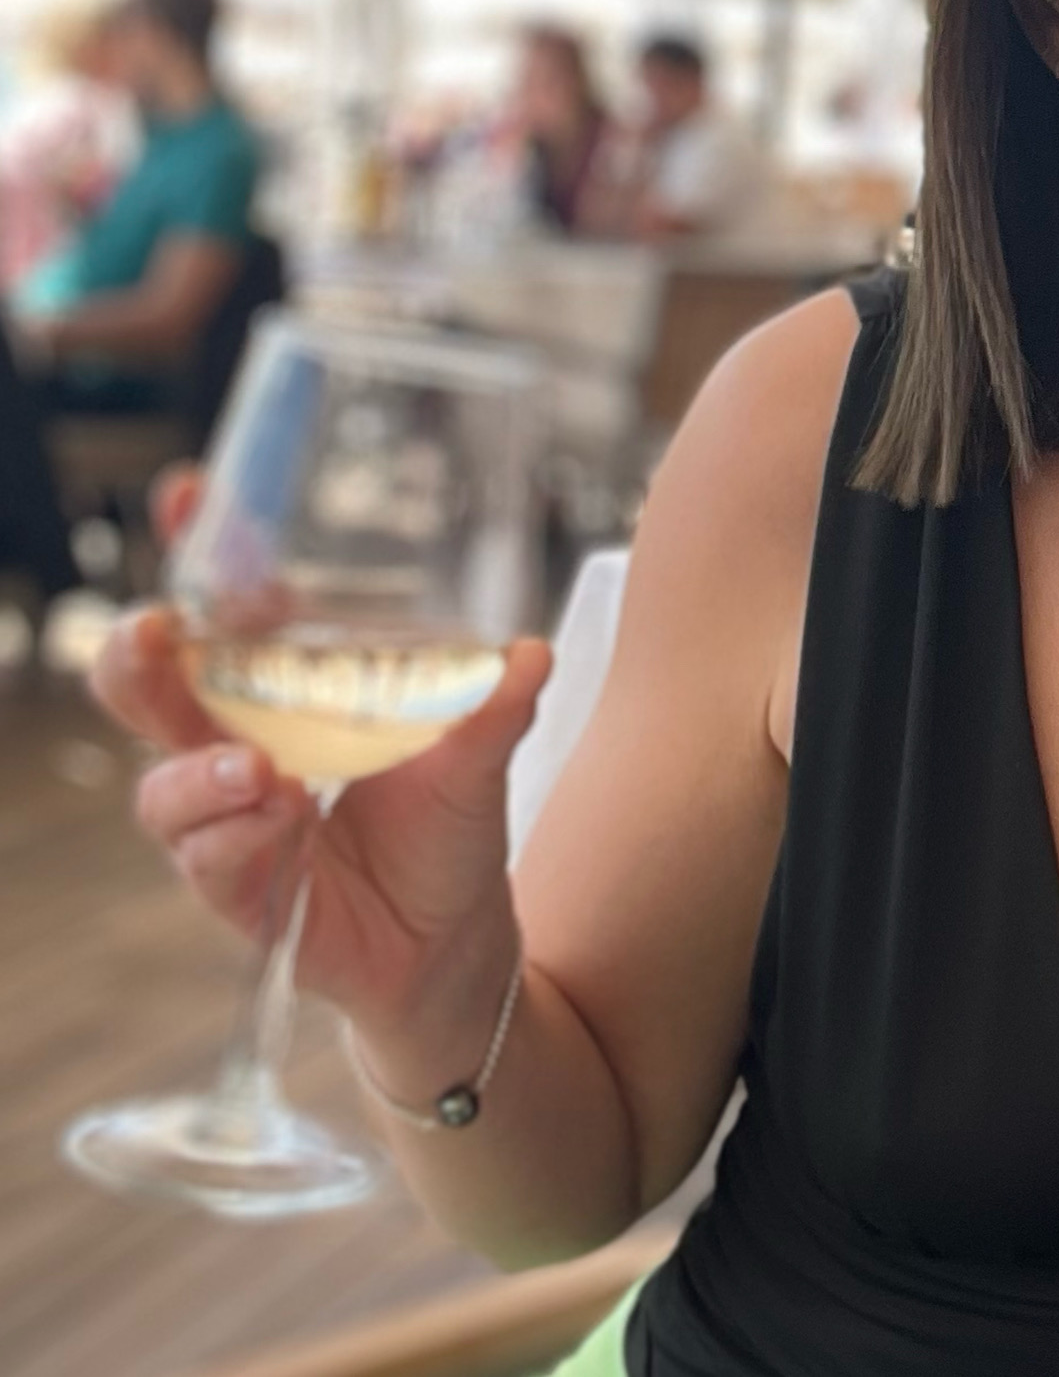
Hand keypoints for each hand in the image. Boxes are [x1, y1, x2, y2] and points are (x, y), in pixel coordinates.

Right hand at [91, 596, 554, 1032]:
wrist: (456, 936)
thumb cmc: (446, 830)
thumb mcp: (477, 761)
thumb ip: (495, 706)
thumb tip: (532, 652)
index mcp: (284, 702)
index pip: (222, 630)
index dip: (202, 579)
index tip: (194, 515)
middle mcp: (237, 753)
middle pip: (150, 697)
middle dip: (134, 660)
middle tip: (153, 632)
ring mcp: (228, 823)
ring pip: (164, 790)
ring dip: (197, 773)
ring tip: (256, 767)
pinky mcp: (237, 891)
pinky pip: (208, 859)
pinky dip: (237, 834)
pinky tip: (282, 816)